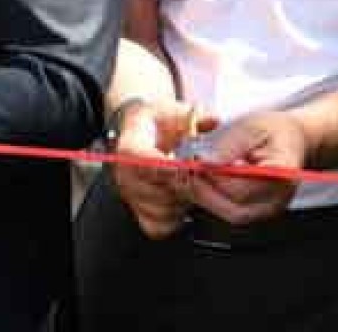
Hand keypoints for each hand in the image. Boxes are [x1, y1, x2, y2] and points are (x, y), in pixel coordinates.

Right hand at [111, 98, 215, 237]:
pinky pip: (161, 226)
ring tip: (190, 184)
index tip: (187, 168)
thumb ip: (196, 116)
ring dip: (184, 201)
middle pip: (158, 191)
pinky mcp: (139, 214)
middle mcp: (124, 175)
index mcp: (130, 147)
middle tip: (199, 174)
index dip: (168, 168)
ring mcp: (131, 196)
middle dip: (185, 185)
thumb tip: (213, 120)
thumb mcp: (175, 110)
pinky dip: (176, 218)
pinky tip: (181, 201)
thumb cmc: (158, 123)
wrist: (142, 131)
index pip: (142, 162)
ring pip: (164, 210)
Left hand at [188, 110, 304, 225]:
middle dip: (205, 193)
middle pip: (236, 211)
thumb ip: (229, 146)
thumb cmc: (271, 131)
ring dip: (204, 198)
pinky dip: (211, 200)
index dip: (214, 178)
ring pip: (231, 215)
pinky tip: (200, 182)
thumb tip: (206, 162)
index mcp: (281, 174)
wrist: (290, 139)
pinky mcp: (257, 210)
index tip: (195, 162)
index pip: (243, 189)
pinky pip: (231, 212)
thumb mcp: (250, 128)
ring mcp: (268, 208)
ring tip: (190, 175)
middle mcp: (278, 199)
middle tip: (187, 171)